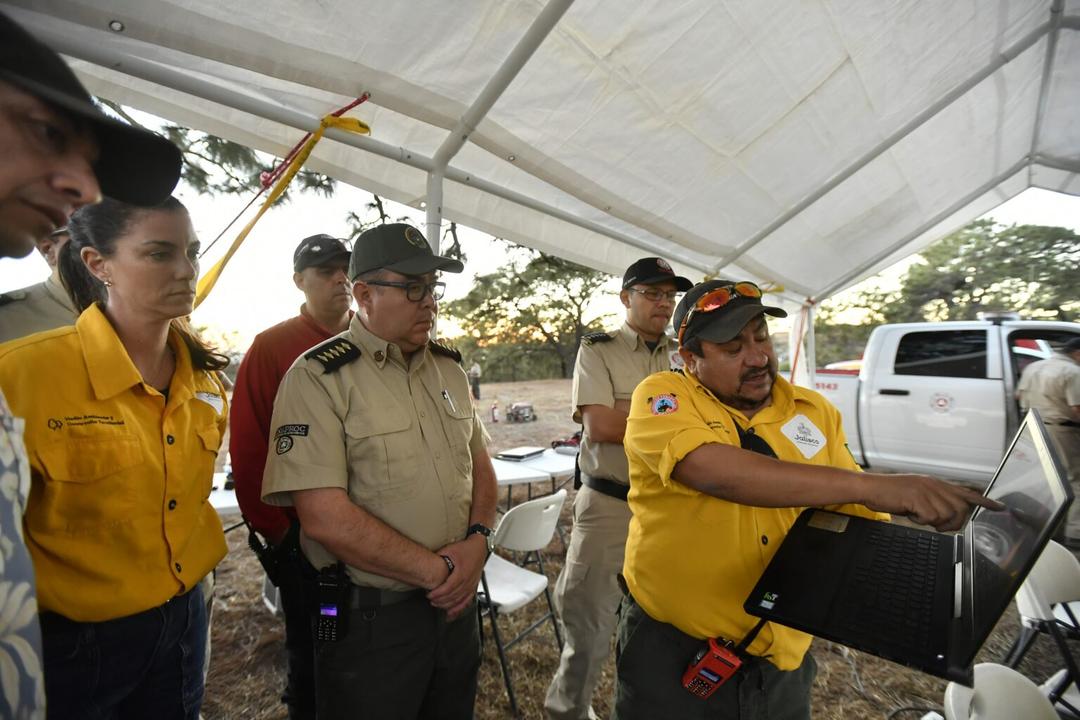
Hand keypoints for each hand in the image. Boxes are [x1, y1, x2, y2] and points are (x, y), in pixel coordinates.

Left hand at [427, 534, 487, 619]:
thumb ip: (439, 557)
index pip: (448, 588)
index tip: (430, 595)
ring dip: (448, 605)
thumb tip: (427, 563)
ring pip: (459, 600)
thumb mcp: (450, 549)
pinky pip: (467, 601)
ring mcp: (471, 585)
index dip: (438, 594)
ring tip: (438, 605)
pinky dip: (459, 608)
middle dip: (440, 601)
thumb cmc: (466, 548)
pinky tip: (451, 613)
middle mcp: (468, 580)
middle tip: (431, 601)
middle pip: (453, 596)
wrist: (480, 547)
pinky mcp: (473, 586)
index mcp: (461, 572)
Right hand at [862, 473, 1003, 531]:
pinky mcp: (918, 498)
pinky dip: (921, 521)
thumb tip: (945, 518)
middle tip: (937, 525)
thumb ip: (933, 502)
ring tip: (918, 516)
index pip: (966, 492)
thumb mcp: (916, 495)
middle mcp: (935, 485)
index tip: (1000, 508)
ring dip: (934, 522)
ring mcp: (927, 490)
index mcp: (936, 483)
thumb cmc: (890, 493)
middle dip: (953, 522)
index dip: (984, 501)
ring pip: (947, 515)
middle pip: (960, 509)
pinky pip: (931, 518)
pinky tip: (911, 513)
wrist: (870, 488)